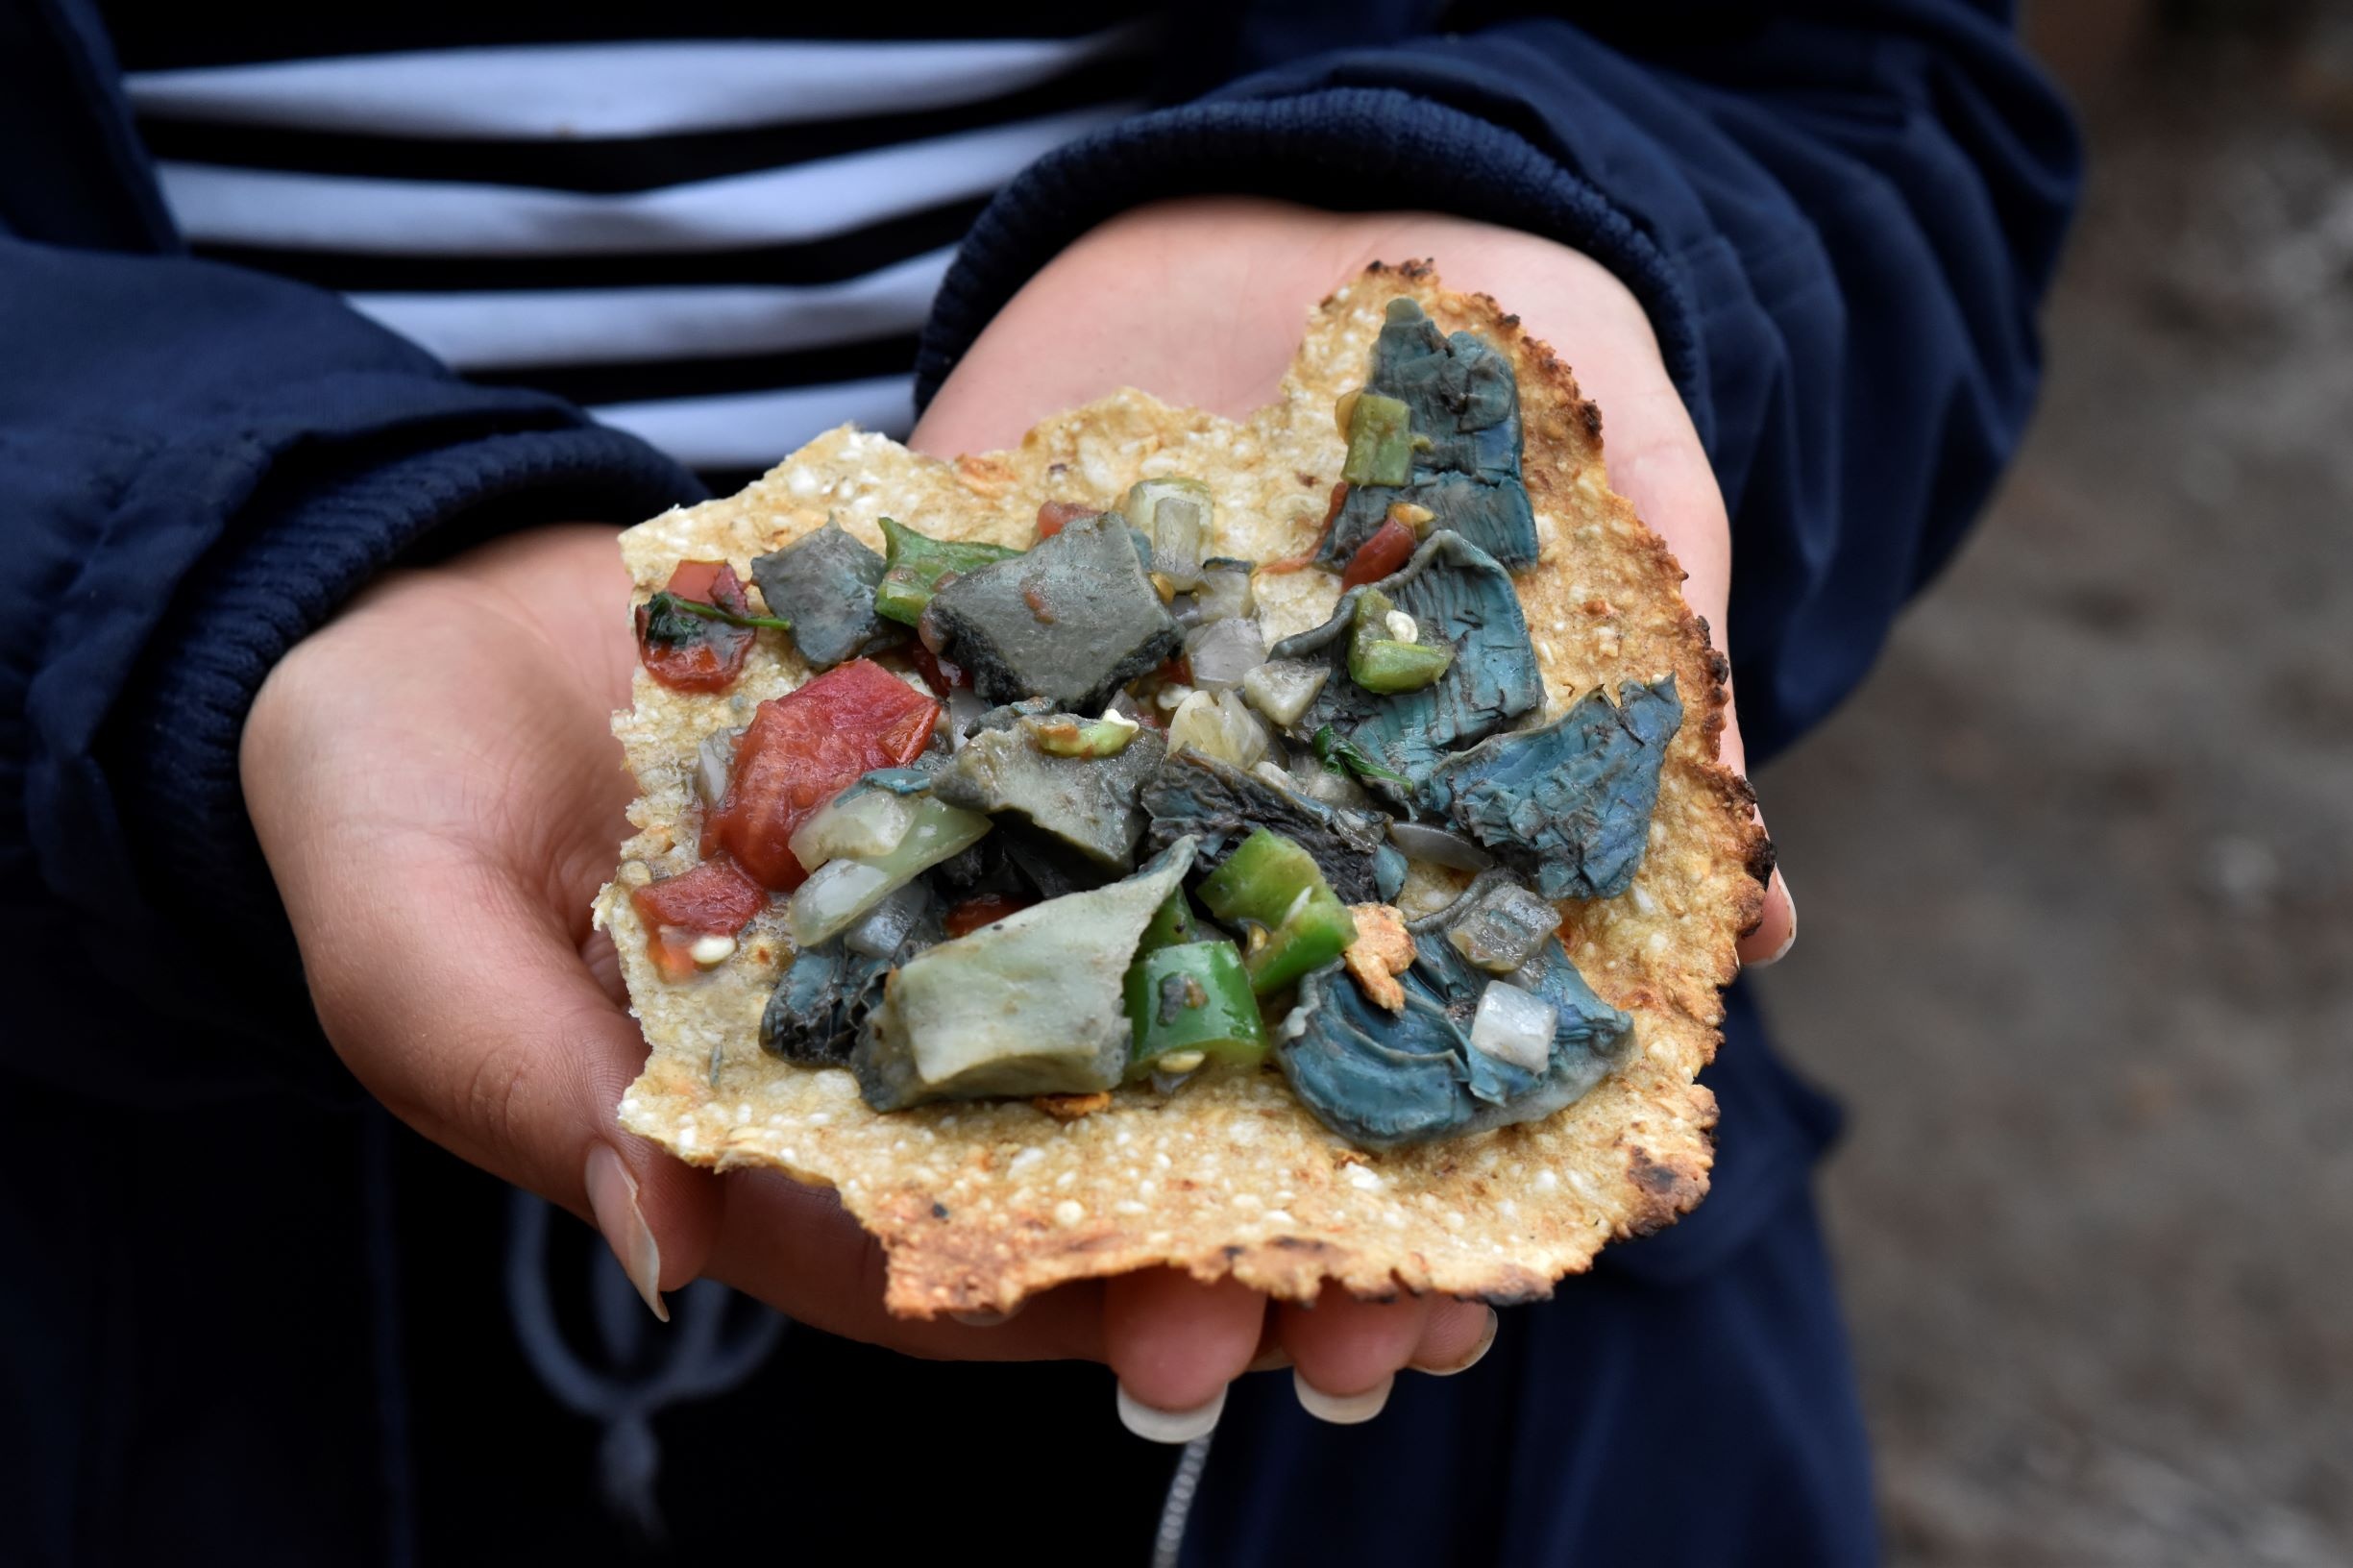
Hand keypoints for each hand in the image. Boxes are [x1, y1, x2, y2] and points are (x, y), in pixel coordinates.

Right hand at [242, 521, 1493, 1433]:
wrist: (438, 611)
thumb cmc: (383, 784)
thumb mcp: (400, 927)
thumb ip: (502, 1072)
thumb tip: (659, 1233)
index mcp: (755, 1145)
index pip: (928, 1265)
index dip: (1064, 1311)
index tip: (1211, 1333)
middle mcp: (886, 1066)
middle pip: (1085, 1192)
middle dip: (1250, 1256)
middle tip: (1416, 1304)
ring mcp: (958, 934)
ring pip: (1151, 1057)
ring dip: (1311, 1124)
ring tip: (1481, 1169)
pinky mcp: (1009, 801)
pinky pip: (1153, 863)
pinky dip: (1269, 898)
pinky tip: (1402, 903)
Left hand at [915, 198, 1795, 1422]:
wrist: (1275, 208)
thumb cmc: (1495, 354)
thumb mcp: (1619, 480)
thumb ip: (1671, 667)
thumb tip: (1756, 905)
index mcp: (1428, 858)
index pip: (1453, 1076)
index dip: (1459, 1210)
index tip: (1444, 1316)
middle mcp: (1263, 865)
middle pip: (1268, 1102)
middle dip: (1268, 1251)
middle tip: (1248, 1364)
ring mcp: (1110, 809)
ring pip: (1100, 1036)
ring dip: (1109, 1191)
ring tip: (1120, 1320)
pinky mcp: (976, 724)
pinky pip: (941, 867)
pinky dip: (934, 975)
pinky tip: (924, 1104)